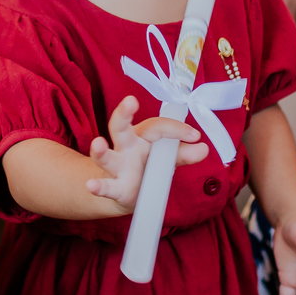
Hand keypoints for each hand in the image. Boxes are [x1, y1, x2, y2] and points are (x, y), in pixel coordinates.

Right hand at [85, 94, 205, 212]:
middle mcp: (126, 146)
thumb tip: (204, 148)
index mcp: (142, 136)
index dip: (175, 129)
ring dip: (100, 150)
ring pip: (106, 156)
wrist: (128, 193)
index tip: (194, 135)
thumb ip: (182, 154)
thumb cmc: (148, 169)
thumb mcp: (166, 159)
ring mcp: (116, 166)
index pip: (156, 126)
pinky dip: (97, 186)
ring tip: (98, 143)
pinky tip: (91, 185)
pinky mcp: (113, 187)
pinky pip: (104, 186)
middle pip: (120, 126)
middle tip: (130, 101)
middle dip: (123, 114)